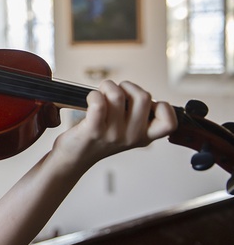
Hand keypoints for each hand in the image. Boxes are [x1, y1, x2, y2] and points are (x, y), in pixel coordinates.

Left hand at [53, 80, 177, 167]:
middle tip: (115, 93)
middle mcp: (131, 137)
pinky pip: (99, 103)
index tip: (144, 104)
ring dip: (107, 86)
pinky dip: (93, 94)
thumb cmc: (98, 138)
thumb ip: (138, 116)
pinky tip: (90, 99)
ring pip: (118, 95)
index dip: (162, 106)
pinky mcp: (93, 130)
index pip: (170, 123)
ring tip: (100, 94)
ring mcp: (113, 134)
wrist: (73, 158)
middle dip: (128, 86)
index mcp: (143, 137)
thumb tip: (139, 91)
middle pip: (144, 97)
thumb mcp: (126, 132)